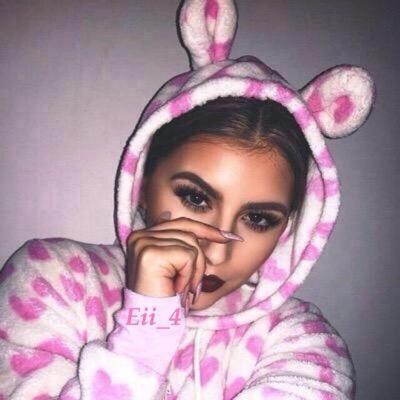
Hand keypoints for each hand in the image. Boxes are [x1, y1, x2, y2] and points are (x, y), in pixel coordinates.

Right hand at [125, 211, 242, 313]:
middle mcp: (140, 236)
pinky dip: (189, 275)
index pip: (181, 223)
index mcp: (144, 235)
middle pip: (189, 233)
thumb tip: (168, 213)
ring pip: (191, 244)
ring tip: (183, 290)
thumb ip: (173, 241)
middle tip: (194, 287)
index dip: (207, 230)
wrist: (151, 323)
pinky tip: (177, 289)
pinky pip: (187, 256)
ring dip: (195, 272)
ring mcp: (143, 243)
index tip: (230, 236)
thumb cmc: (165, 297)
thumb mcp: (173, 265)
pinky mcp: (150, 253)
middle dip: (200, 261)